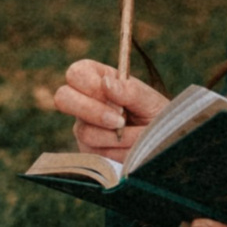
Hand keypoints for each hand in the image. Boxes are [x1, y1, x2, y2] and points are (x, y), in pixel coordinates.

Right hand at [51, 57, 167, 158]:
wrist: (163, 144)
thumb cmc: (156, 115)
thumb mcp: (149, 100)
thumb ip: (130, 91)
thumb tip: (106, 83)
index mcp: (98, 79)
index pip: (76, 73)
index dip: (89, 84)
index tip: (112, 95)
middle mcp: (84, 101)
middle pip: (63, 98)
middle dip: (93, 111)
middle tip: (120, 120)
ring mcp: (83, 126)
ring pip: (84, 131)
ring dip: (116, 136)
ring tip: (137, 135)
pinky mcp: (88, 150)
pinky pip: (95, 153)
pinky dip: (118, 151)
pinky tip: (130, 147)